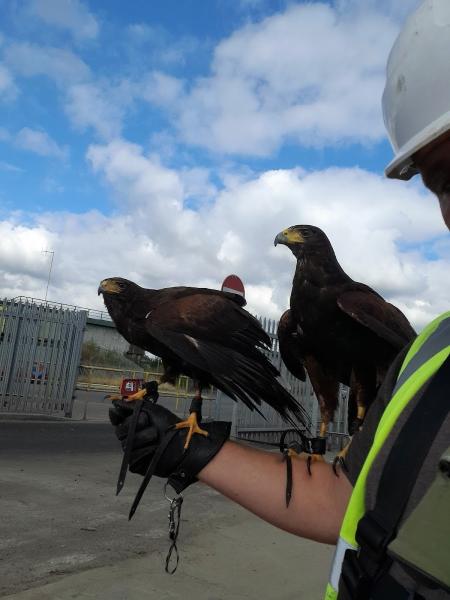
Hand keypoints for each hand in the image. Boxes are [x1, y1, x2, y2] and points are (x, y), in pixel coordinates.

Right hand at [109, 401, 230, 491]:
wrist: (184, 446)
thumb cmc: (172, 427)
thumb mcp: (154, 411)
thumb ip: (135, 406)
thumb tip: (117, 401)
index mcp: (134, 423)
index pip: (117, 419)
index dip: (116, 415)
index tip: (118, 411)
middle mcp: (132, 437)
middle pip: (120, 431)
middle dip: (132, 424)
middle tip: (146, 420)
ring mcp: (134, 451)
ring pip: (126, 444)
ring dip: (141, 437)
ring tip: (156, 435)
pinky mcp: (137, 464)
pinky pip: (132, 457)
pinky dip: (143, 451)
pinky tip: (154, 448)